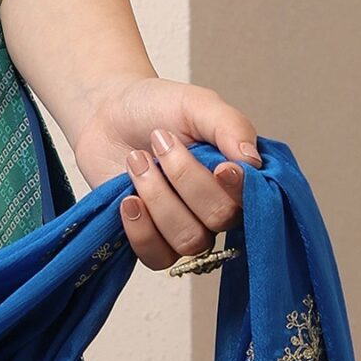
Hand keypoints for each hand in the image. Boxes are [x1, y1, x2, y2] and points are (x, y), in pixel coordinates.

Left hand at [68, 76, 261, 272]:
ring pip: (189, 240)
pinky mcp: (152, 239)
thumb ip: (230, 126)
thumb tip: (253, 161)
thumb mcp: (197, 104)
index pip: (255, 200)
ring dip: (158, 197)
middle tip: (158, 139)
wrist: (105, 112)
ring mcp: (184, 226)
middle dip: (184, 179)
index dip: (239, 190)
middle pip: (220, 219)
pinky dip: (141, 230)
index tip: (220, 167)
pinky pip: (157, 257)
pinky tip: (128, 199)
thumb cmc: (155, 107)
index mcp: (237, 175)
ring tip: (136, 160)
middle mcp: (217, 206)